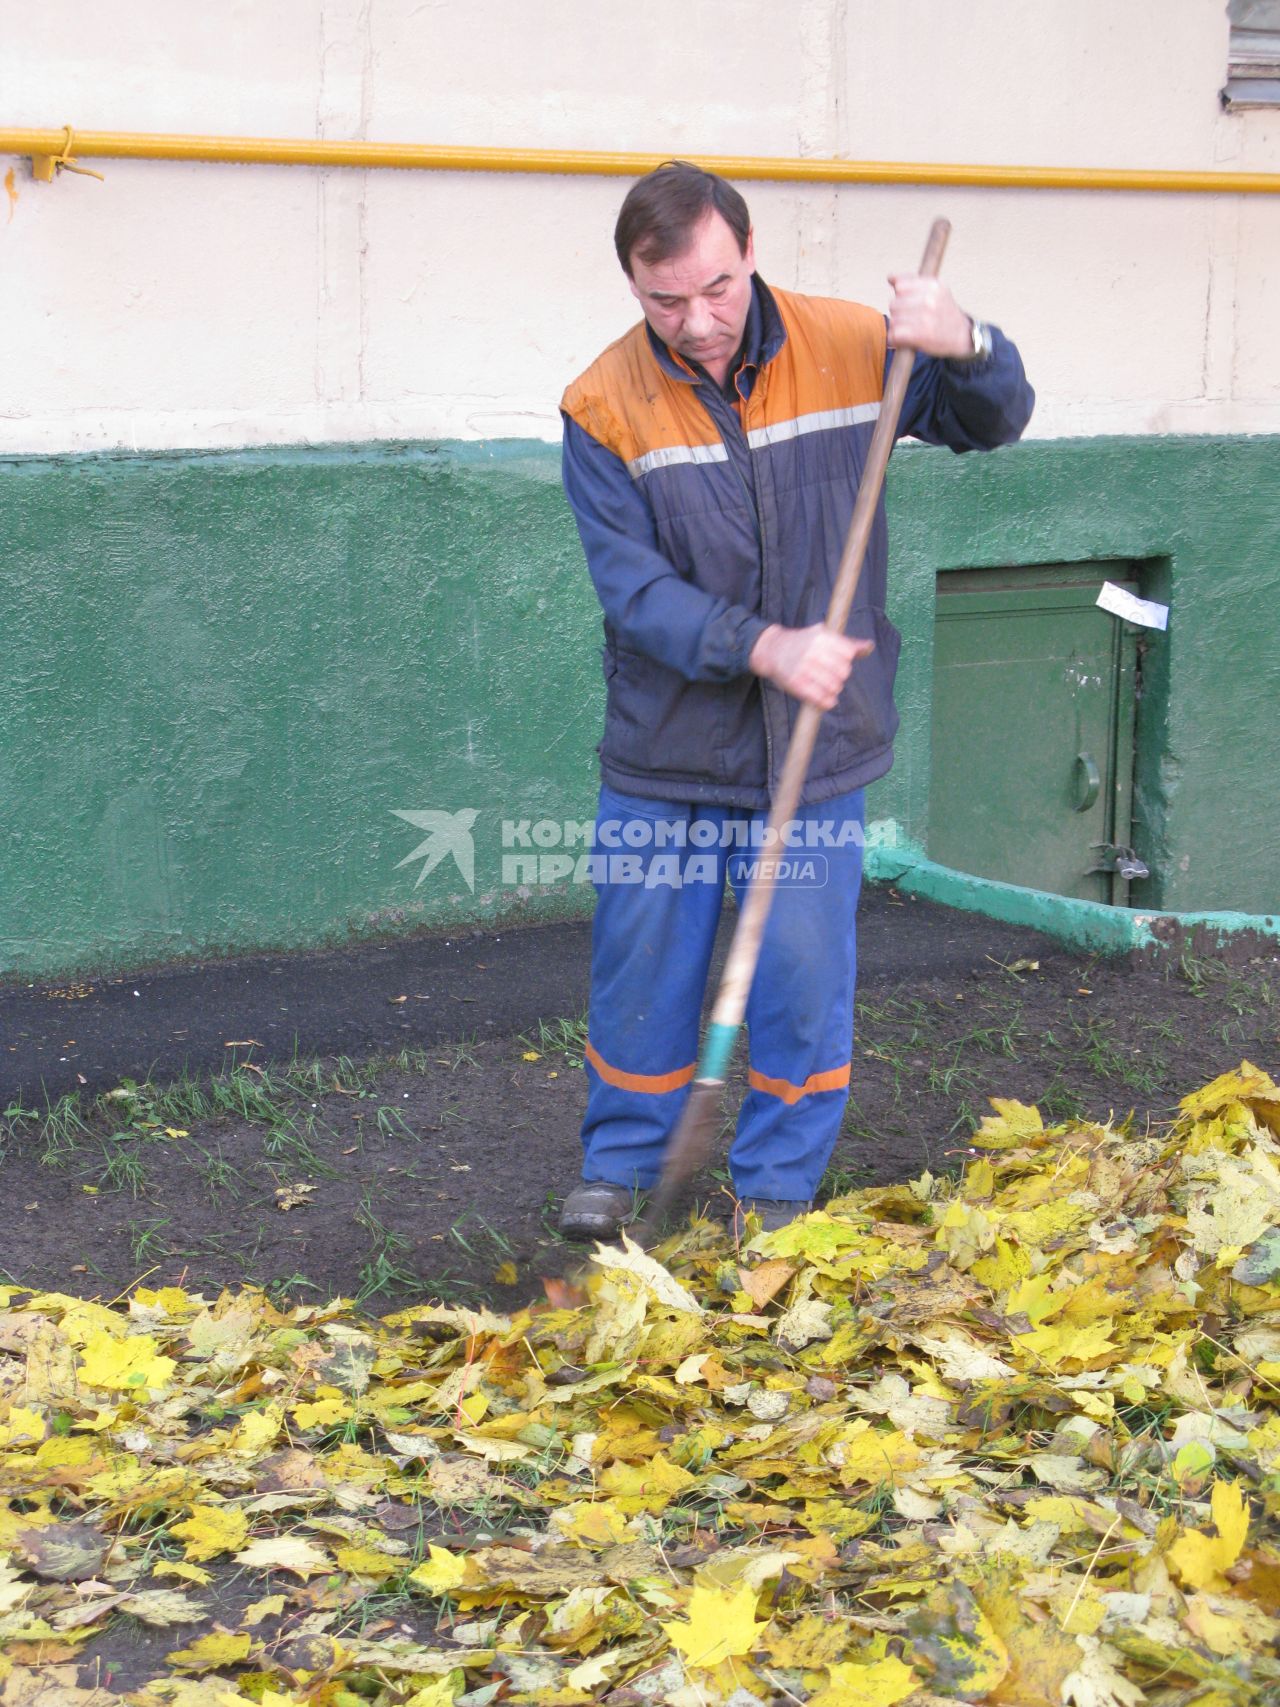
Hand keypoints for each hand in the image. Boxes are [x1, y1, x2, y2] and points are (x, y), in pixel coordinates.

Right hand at [749, 623, 872, 709]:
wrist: (772, 650)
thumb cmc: (802, 642)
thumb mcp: (823, 635)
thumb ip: (848, 643)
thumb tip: (869, 646)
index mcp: (822, 637)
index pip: (848, 654)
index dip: (846, 660)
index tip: (837, 661)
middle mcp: (813, 651)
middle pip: (844, 671)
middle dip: (841, 676)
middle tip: (832, 676)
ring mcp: (804, 668)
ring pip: (834, 686)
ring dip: (834, 690)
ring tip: (829, 687)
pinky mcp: (796, 683)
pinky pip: (820, 698)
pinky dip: (827, 702)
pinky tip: (827, 700)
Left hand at [887, 272, 972, 358]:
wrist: (962, 336)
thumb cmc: (944, 313)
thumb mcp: (936, 290)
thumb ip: (913, 282)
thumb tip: (890, 278)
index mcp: (933, 285)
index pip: (900, 286)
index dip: (899, 296)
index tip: (907, 303)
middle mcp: (930, 299)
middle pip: (894, 304)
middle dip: (897, 313)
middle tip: (909, 320)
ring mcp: (926, 316)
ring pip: (894, 319)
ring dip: (896, 327)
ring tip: (907, 330)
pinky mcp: (922, 335)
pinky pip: (895, 334)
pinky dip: (895, 339)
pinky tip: (902, 340)